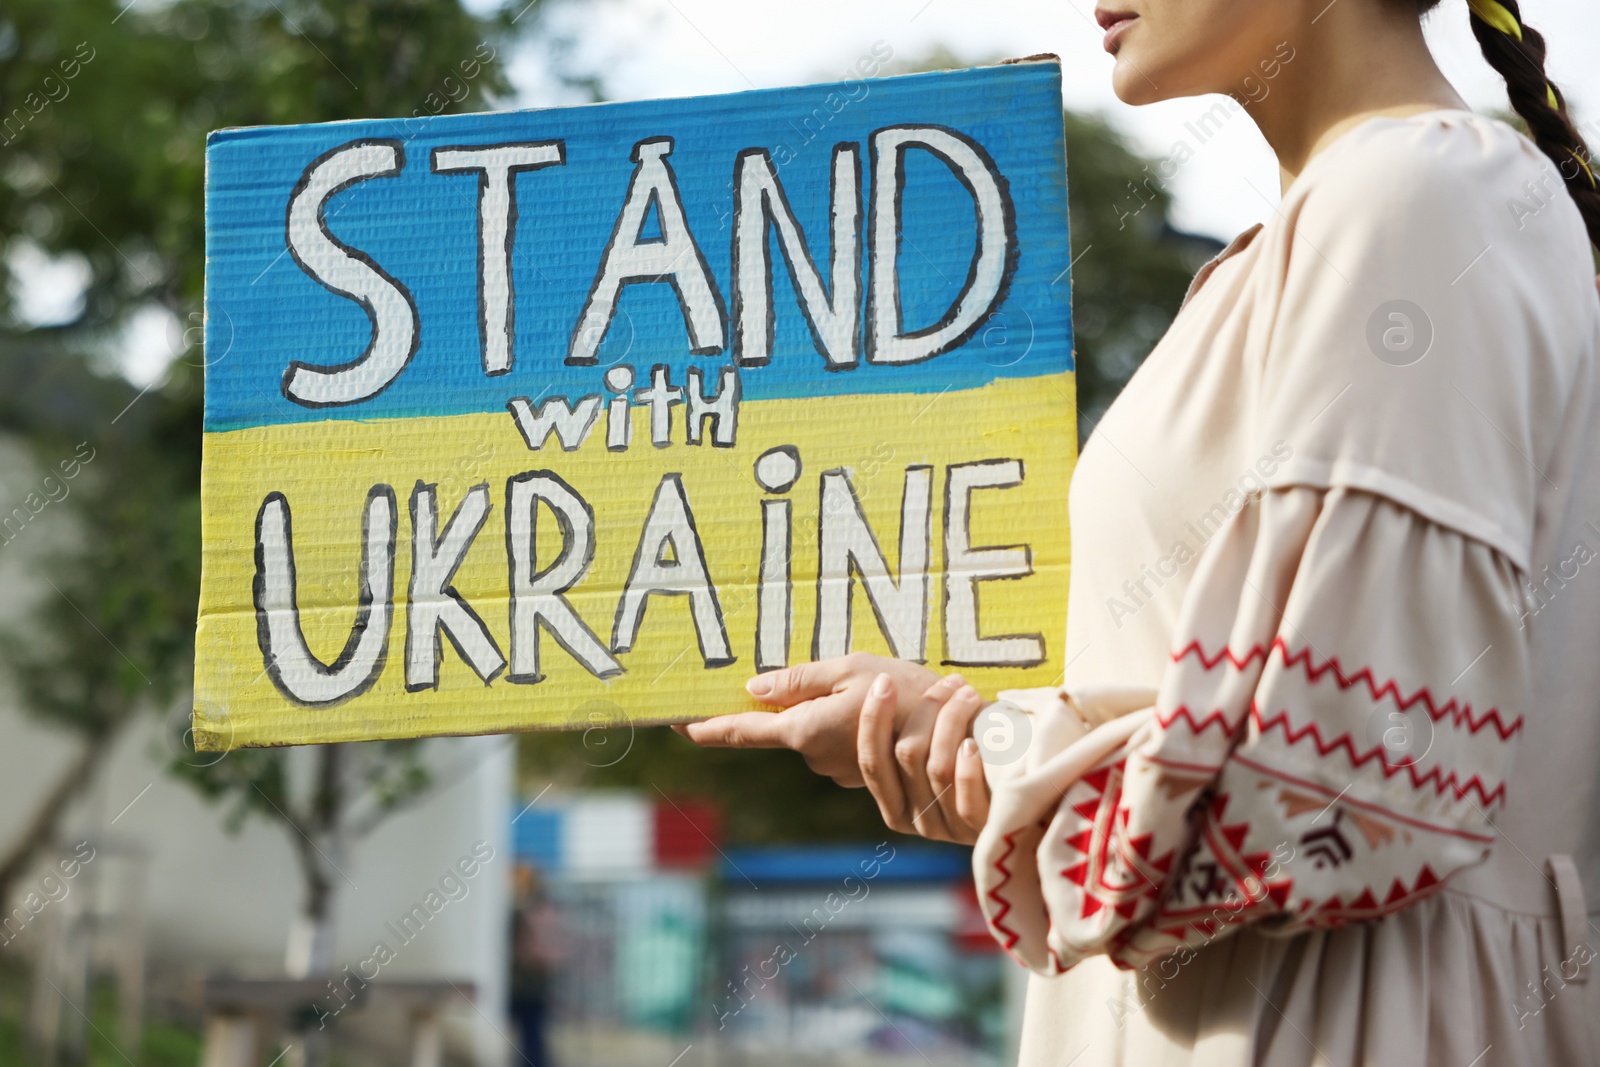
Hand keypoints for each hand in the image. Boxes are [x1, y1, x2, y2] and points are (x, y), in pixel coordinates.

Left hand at [674, 653, 943, 786]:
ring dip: (837, 712)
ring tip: (884, 691)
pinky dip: (858, 727)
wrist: (966, 738)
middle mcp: (815, 759)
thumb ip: (801, 679)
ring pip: (819, 734)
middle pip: (788, 726)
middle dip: (803, 701)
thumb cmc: (910, 694)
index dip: (706, 727)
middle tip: (849, 677)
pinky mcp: (864, 777)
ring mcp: (840, 773)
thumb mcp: (853, 669)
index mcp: (804, 730)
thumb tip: (754, 686)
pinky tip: (894, 712)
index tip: (675, 724)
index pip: (741, 730)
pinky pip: (846, 746)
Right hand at [858, 673, 989, 843]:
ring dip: (951, 720)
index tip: (885, 681)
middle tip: (951, 682)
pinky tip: (975, 741)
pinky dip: (967, 766)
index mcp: (896, 806)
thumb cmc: (980, 764)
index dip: (873, 720)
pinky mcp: (983, 831)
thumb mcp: (939, 756)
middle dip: (927, 707)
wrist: (1029, 806)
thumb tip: (886, 688)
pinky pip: (966, 800)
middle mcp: (918, 822)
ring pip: (937, 767)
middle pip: (907, 754)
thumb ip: (915, 738)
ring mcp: (951, 829)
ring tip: (969, 695)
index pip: (872, 762)